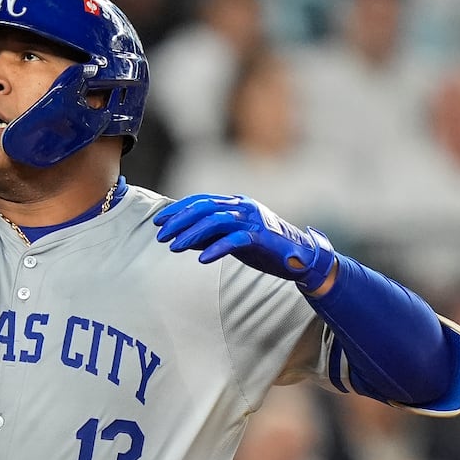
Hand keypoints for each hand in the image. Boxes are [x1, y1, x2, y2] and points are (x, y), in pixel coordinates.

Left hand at [153, 193, 336, 292]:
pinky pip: (234, 240)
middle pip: (204, 208)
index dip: (177, 209)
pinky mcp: (261, 237)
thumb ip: (211, 235)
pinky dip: (216, 248)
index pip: (200, 200)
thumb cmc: (263, 247)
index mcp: (236, 203)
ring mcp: (253, 220)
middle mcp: (243, 207)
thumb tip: (183, 238)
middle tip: (161, 236)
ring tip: (174, 247)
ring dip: (191, 234)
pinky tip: (202, 259)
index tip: (159, 221)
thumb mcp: (232, 238)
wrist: (300, 258)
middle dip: (179, 221)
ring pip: (215, 221)